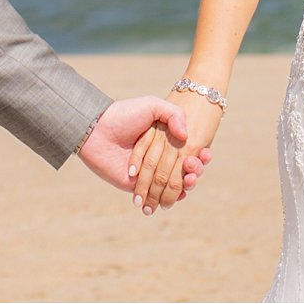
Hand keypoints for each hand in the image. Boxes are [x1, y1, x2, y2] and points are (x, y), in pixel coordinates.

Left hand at [129, 89, 223, 214]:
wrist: (97, 129)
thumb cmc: (124, 114)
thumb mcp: (152, 105)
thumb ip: (174, 114)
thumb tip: (186, 136)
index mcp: (167, 140)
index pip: (191, 151)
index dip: (202, 155)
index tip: (206, 153)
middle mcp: (161, 158)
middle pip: (186, 171)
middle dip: (196, 171)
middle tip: (194, 167)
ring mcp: (150, 174)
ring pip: (176, 186)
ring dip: (187, 186)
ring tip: (189, 179)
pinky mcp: (139, 187)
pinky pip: (158, 197)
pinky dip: (171, 198)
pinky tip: (180, 194)